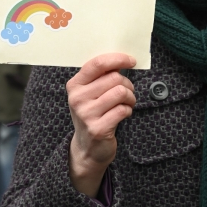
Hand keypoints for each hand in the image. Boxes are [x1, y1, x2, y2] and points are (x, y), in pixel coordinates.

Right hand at [66, 52, 136, 196]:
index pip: (98, 64)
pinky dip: (128, 110)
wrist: (87, 148)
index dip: (118, 59)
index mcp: (75, 85)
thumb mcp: (90, 93)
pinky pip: (123, 110)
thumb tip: (123, 60)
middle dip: (127, 83)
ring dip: (130, 97)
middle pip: (114, 78)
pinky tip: (124, 114)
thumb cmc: (93, 113)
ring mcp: (86, 114)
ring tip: (127, 103)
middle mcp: (77, 98)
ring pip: (120, 92)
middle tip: (127, 92)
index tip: (131, 61)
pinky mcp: (97, 129)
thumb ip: (101, 76)